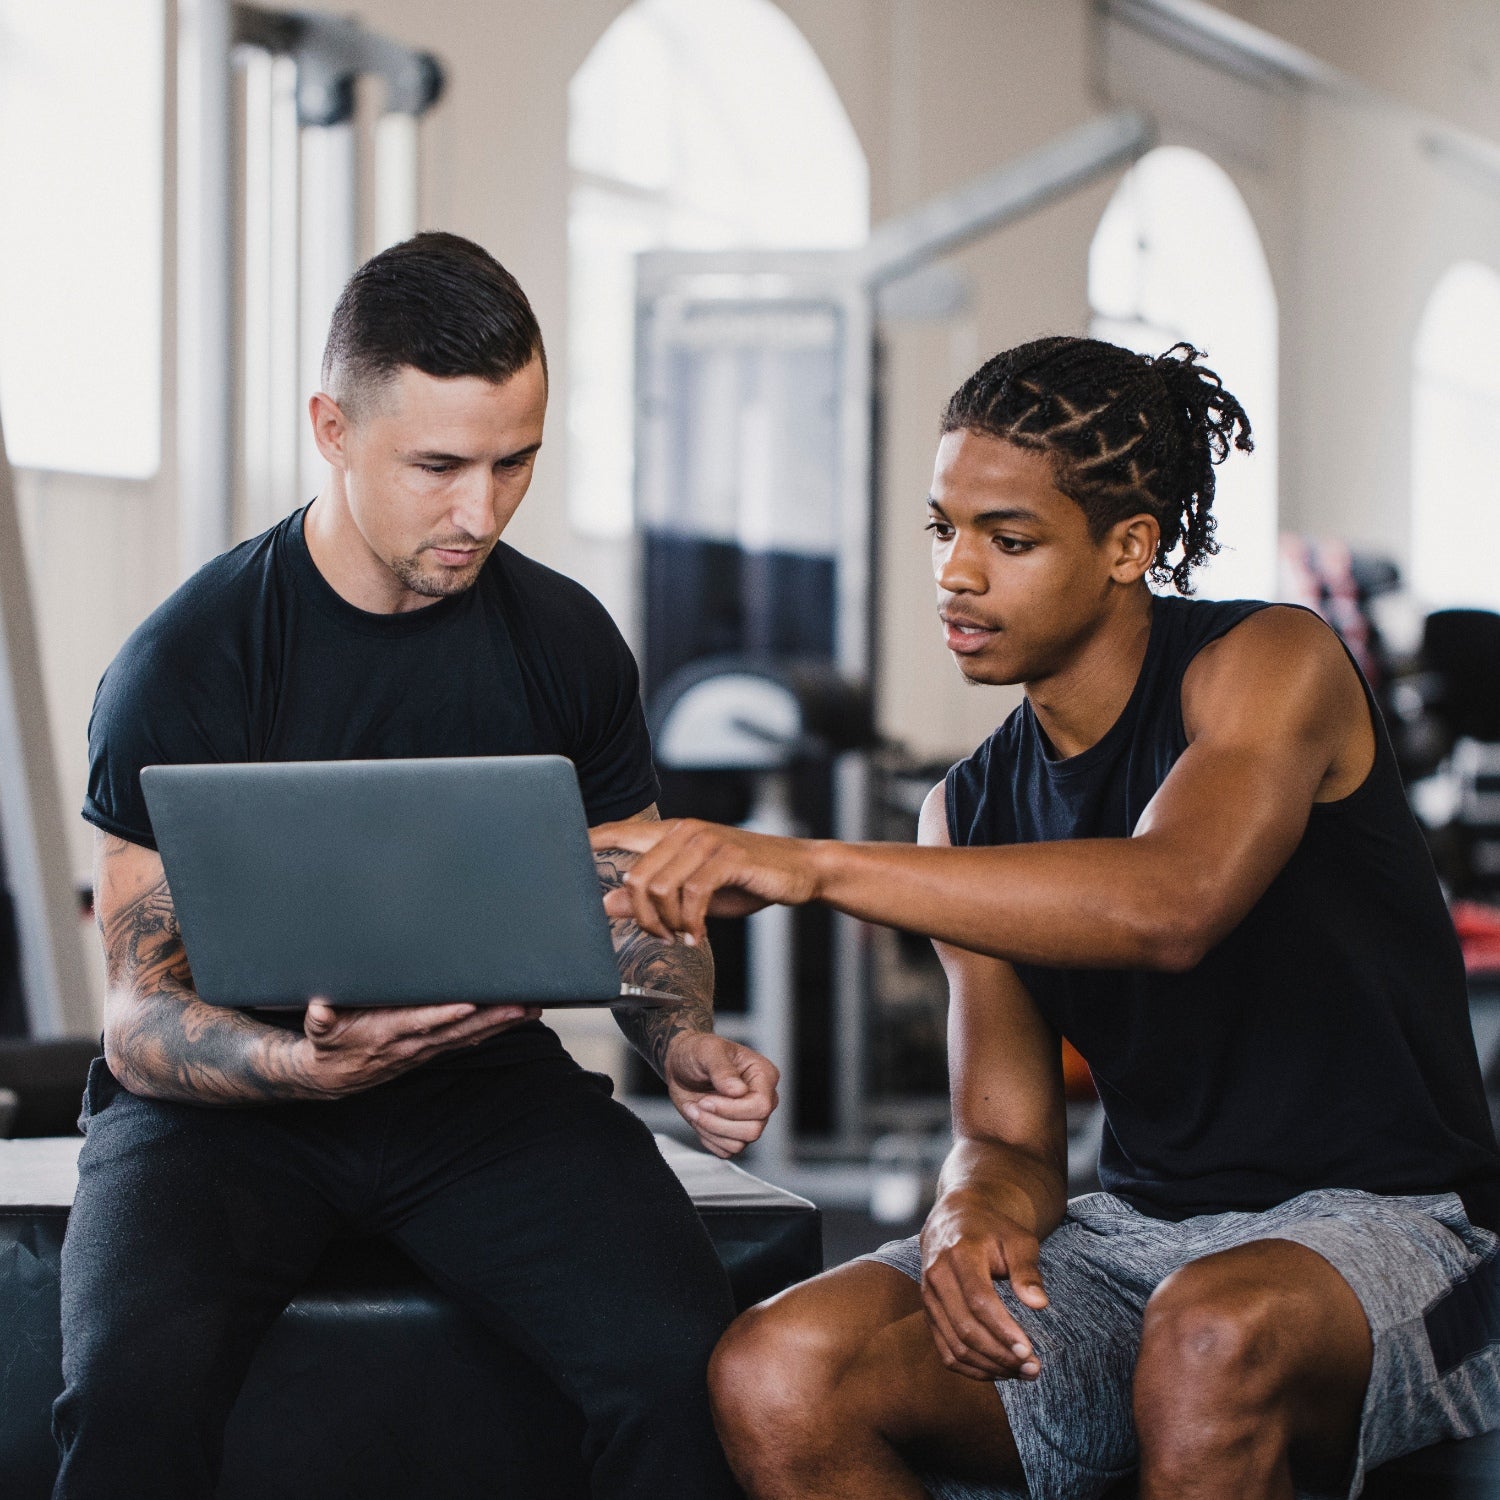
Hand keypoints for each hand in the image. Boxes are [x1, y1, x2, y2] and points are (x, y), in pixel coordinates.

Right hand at [299, 1000, 541, 1095]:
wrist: (333, 1078)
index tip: (467, 1004)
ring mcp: (424, 1050)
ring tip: (530, 1007)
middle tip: (521, 1003)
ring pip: (469, 1035)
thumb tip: (319, 1008)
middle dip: (491, 1017)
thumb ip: (320, 1019)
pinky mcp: (431, 1051)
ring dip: (500, 1023)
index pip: (420, 1023)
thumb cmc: (329, 1045)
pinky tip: (514, 1019)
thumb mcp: (319, 1033)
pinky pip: (466, 1040)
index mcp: (386, 1034)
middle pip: (457, 1030)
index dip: (442, 1015)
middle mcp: (411, 1044)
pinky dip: (492, 1030)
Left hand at [588, 818, 820, 944]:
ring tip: (685, 935)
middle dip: (642, 917)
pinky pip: (692, 895)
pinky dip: (692, 924)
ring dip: (668, 924)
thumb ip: (650, 896)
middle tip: (663, 935)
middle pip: (635, 877)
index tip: (564, 853)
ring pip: (659, 888)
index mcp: (671, 834)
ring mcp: (706, 841)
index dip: (590, 841)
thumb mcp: (692, 891)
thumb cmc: (744, 880)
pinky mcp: (727, 858)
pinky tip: (700, 937)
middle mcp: (684, 831)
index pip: (619, 831)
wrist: (799, 870)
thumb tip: (605, 903)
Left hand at [663, 1030, 779, 1158]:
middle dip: (718, 1121)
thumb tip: (738, 1090)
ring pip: (740, 1143)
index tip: (707, 1100)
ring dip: (710, 1129)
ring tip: (695, 1109)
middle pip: (753, 1129)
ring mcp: (750, 1118)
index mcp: (763, 1075)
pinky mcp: (735, 1132)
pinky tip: (699, 1118)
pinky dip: (708, 1138)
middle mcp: (762, 1098)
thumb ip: (722, 1069)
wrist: (681, 1066)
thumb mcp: (707, 1051)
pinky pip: (727, 1150)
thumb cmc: (697, 1052)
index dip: (732, 1109)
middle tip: (698, 1104)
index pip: (761, 1105)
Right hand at [919, 1190, 1048, 1382]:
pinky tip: (998, 1371)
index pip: (979, 1300)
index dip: (1003, 1330)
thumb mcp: (1017, 1239)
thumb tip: (1039, 1304)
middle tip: (1033, 1369)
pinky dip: (972, 1369)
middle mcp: (937, 1276)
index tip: (1029, 1352)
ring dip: (990, 1366)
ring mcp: (929, 1297)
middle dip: (1001, 1355)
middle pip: (966, 1329)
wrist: (953, 1221)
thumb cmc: (992, 1231)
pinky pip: (946, 1351)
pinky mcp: (929, 1313)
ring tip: (1022, 1373)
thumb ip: (1027, 1270)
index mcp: (959, 1254)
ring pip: (956, 1346)